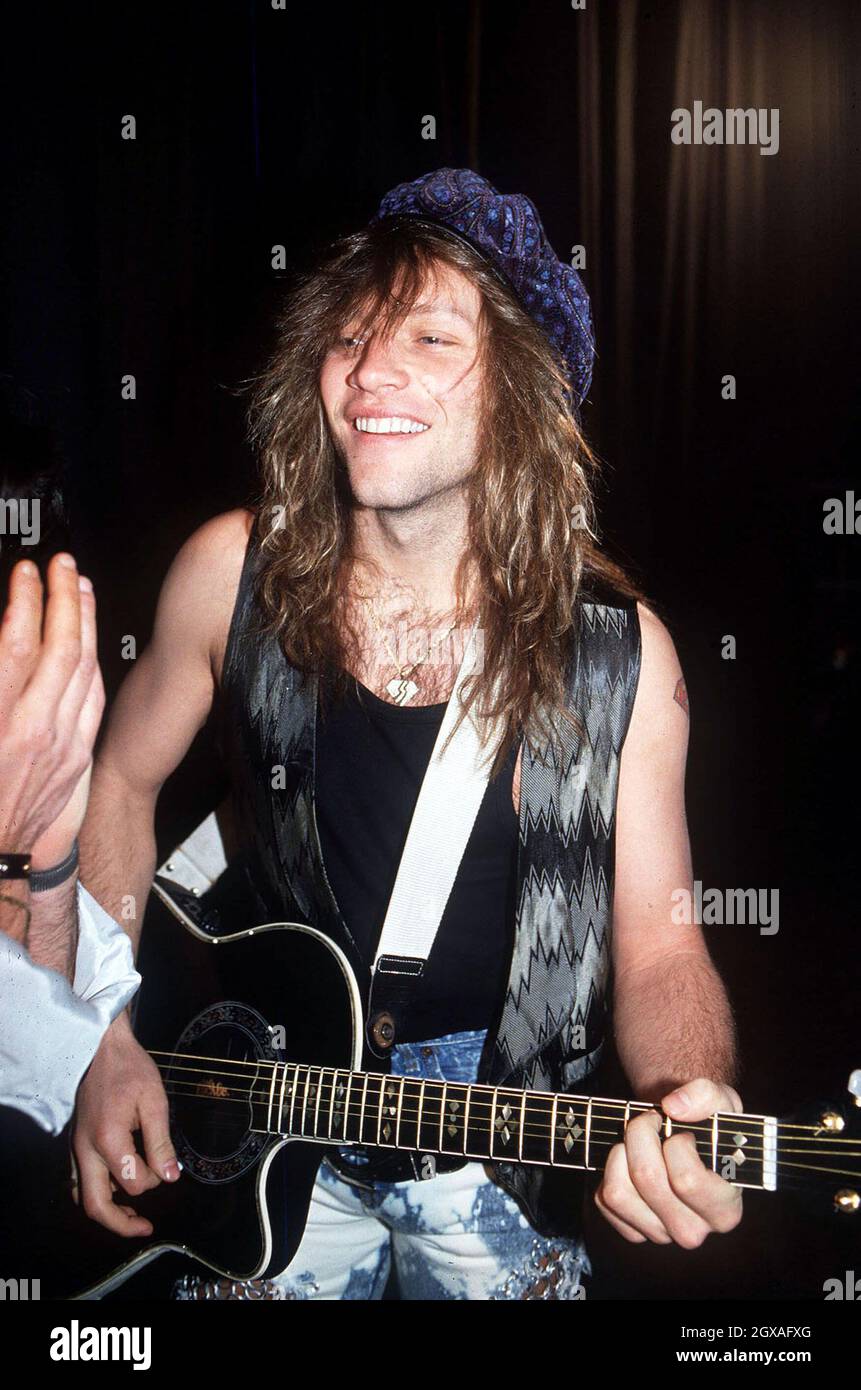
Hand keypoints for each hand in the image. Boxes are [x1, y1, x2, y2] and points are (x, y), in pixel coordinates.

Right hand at [0, 555, 103, 861]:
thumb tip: (3, 638)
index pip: (17, 643)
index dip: (26, 600)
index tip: (27, 571)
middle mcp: (34, 729)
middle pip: (61, 647)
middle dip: (65, 598)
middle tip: (62, 564)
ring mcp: (62, 744)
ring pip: (85, 668)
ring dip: (85, 621)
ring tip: (81, 586)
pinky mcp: (77, 756)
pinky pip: (93, 697)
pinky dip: (92, 659)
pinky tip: (89, 638)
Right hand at [72, 1014, 180, 1236]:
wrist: (102, 1049)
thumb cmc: (131, 1070)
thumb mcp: (154, 1101)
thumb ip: (161, 1142)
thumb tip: (171, 1177)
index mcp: (107, 1138)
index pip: (133, 1182)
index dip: (156, 1179)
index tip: (168, 1165)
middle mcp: (84, 1149)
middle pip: (95, 1205)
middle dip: (121, 1223)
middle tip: (145, 1228)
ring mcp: (75, 1148)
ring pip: (82, 1196)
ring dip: (107, 1210)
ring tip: (133, 1214)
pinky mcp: (74, 1144)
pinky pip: (78, 1181)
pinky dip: (96, 1192)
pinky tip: (116, 1188)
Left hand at [594, 1077, 743, 1246]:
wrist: (685, 1137)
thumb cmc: (708, 1124)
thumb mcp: (721, 1101)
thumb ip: (707, 1096)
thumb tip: (673, 1107)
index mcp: (725, 1210)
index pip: (687, 1180)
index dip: (677, 1143)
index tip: (681, 1131)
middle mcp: (694, 1231)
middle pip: (647, 1179)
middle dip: (641, 1134)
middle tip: (651, 1120)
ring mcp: (661, 1234)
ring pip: (619, 1192)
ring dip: (620, 1152)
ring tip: (637, 1141)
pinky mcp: (633, 1231)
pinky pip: (604, 1199)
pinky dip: (609, 1171)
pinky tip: (628, 1161)